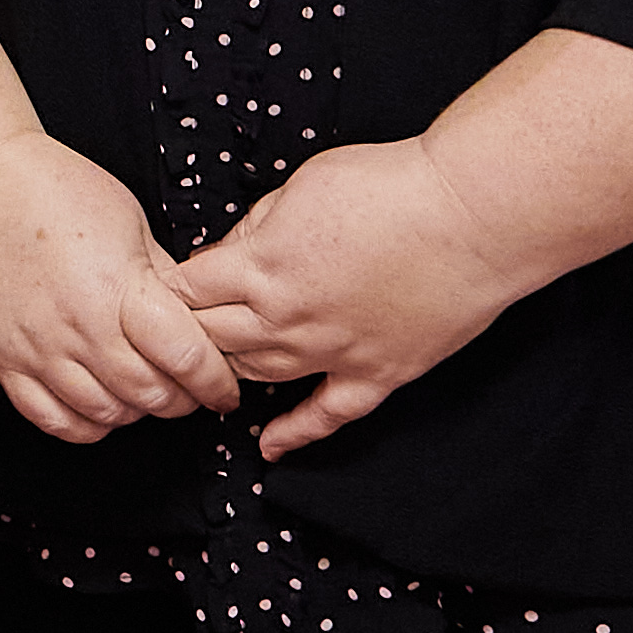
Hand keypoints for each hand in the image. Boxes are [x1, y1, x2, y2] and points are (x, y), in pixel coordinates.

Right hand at [0, 131, 240, 444]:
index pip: (188, 360)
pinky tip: (97, 402)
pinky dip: (84, 423)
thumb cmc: (51, 187)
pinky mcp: (3, 359)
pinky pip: (51, 419)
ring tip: (142, 390)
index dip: (217, 383)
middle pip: (151, 395)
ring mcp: (37, 349)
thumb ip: (164, 280)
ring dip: (136, 410)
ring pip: (106, 414)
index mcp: (119, 289)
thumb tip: (194, 321)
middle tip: (189, 387)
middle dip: (182, 399)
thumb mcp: (131, 222)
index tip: (224, 387)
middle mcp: (79, 327)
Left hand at [170, 135, 517, 458]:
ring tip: (212, 369)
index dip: (171, 289)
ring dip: (232, 369)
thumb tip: (229, 252)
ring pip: (259, 374)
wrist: (469, 217)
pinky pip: (328, 415)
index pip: (189, 290)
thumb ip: (256, 226)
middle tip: (180, 332)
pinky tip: (269, 445)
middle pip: (213, 337)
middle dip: (190, 331)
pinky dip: (295, 433)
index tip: (163, 288)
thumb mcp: (299, 187)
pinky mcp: (378, 374)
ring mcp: (333, 352)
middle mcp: (288, 318)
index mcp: (262, 266)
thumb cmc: (389, 187)